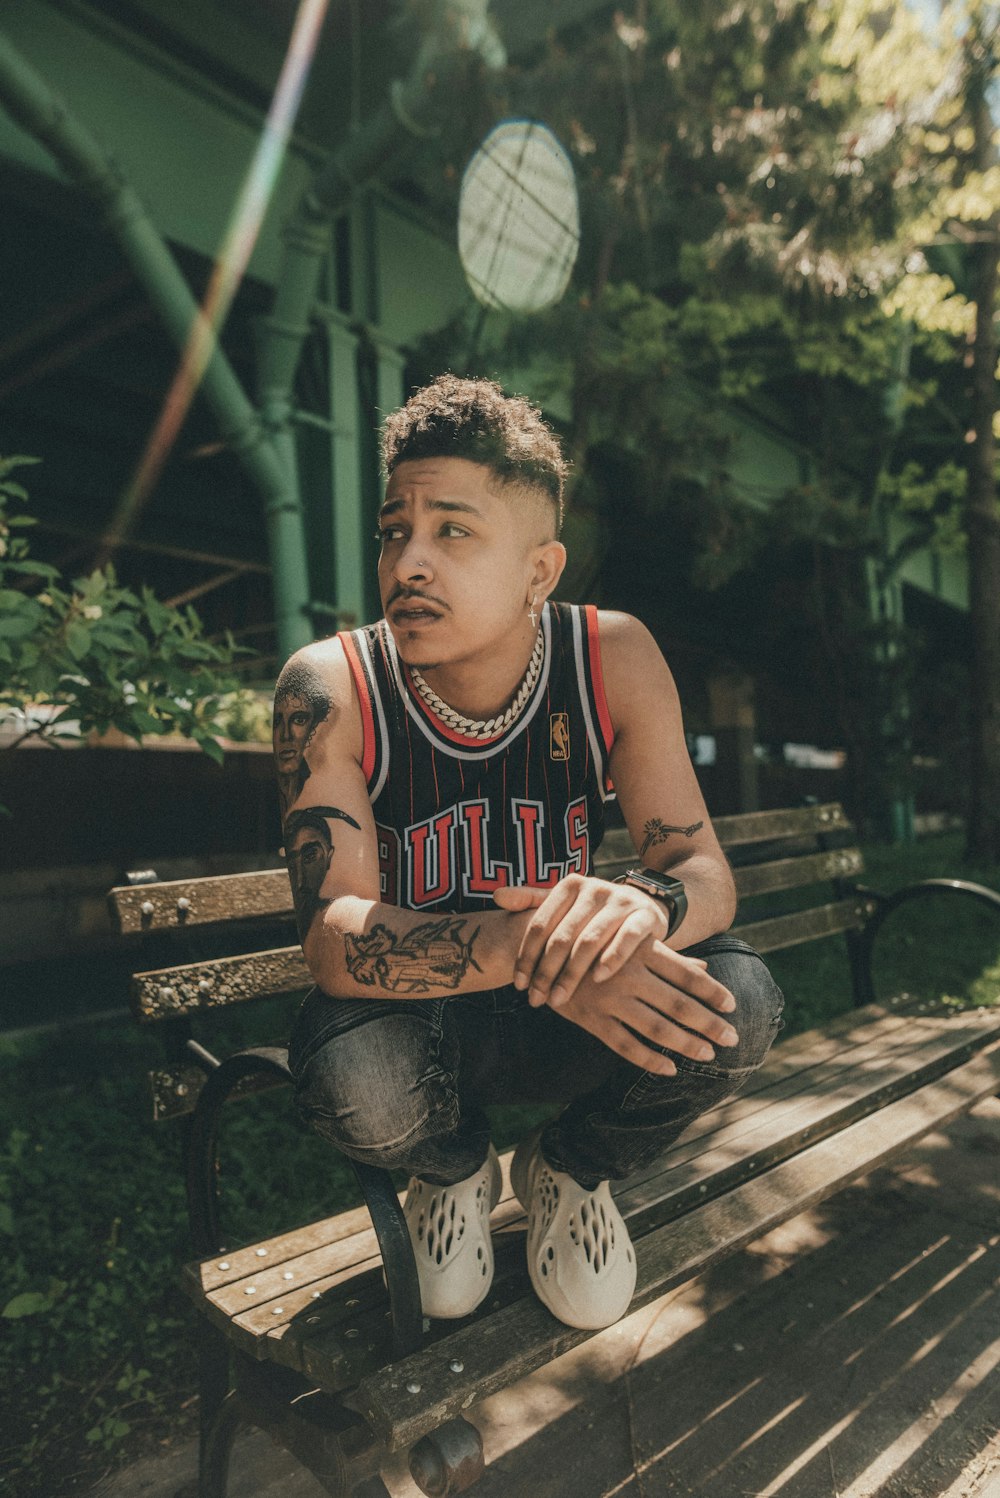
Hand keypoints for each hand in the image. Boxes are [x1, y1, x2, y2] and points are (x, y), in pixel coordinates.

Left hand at [494, 874, 671, 1008]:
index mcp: (570, 885)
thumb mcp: (565, 903)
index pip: (540, 924)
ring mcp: (620, 901)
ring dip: (572, 973)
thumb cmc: (595, 912)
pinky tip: (597, 979)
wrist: (646, 907)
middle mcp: (594, 889)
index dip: (526, 956)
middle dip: (545, 972)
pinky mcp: (644, 916)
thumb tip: (497, 896)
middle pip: (561, 936)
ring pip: (589, 941)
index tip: (519, 985)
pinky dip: (611, 959)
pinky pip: (626, 938)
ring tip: (560, 999)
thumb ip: (531, 900)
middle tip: (536, 999)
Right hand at [545, 934, 737, 1075]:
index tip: (733, 1006)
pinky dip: (650, 1060)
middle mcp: (628, 974)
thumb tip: (703, 967)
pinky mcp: (591, 1019)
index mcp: (639, 951)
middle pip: (678, 1004)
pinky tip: (670, 1070)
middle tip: (734, 1038)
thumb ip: (665, 957)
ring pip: (656, 1028)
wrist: (537, 947)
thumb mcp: (627, 941)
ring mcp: (609, 999)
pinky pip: (625, 1045)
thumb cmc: (590, 941)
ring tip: (710, 1054)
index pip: (685, 974)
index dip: (711, 990)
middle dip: (709, 1023)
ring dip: (687, 1044)